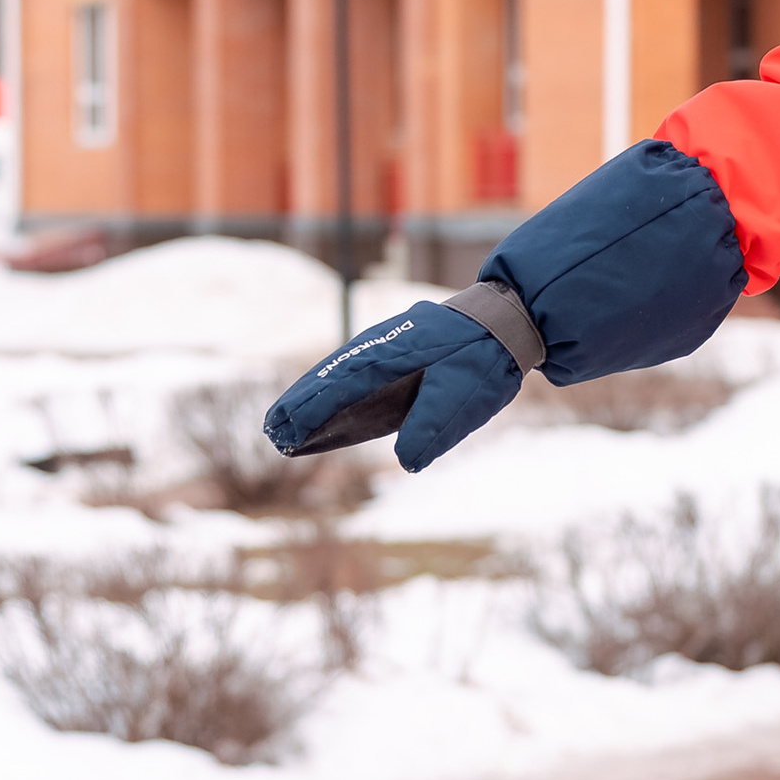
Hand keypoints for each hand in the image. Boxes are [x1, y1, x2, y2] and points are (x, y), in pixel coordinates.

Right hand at [264, 300, 523, 473]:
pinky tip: (323, 404)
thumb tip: (406, 462)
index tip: (290, 430)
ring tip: (284, 419)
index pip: (346, 384)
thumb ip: (434, 427)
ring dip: (313, 393)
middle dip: (302, 401)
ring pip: (341, 370)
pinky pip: (357, 370)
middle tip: (271, 427)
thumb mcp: (467, 397)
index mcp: (396, 353)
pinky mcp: (395, 350)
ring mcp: (388, 344)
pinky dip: (334, 387)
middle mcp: (384, 344)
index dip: (315, 409)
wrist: (507, 317)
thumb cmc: (485, 358)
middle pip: (333, 373)